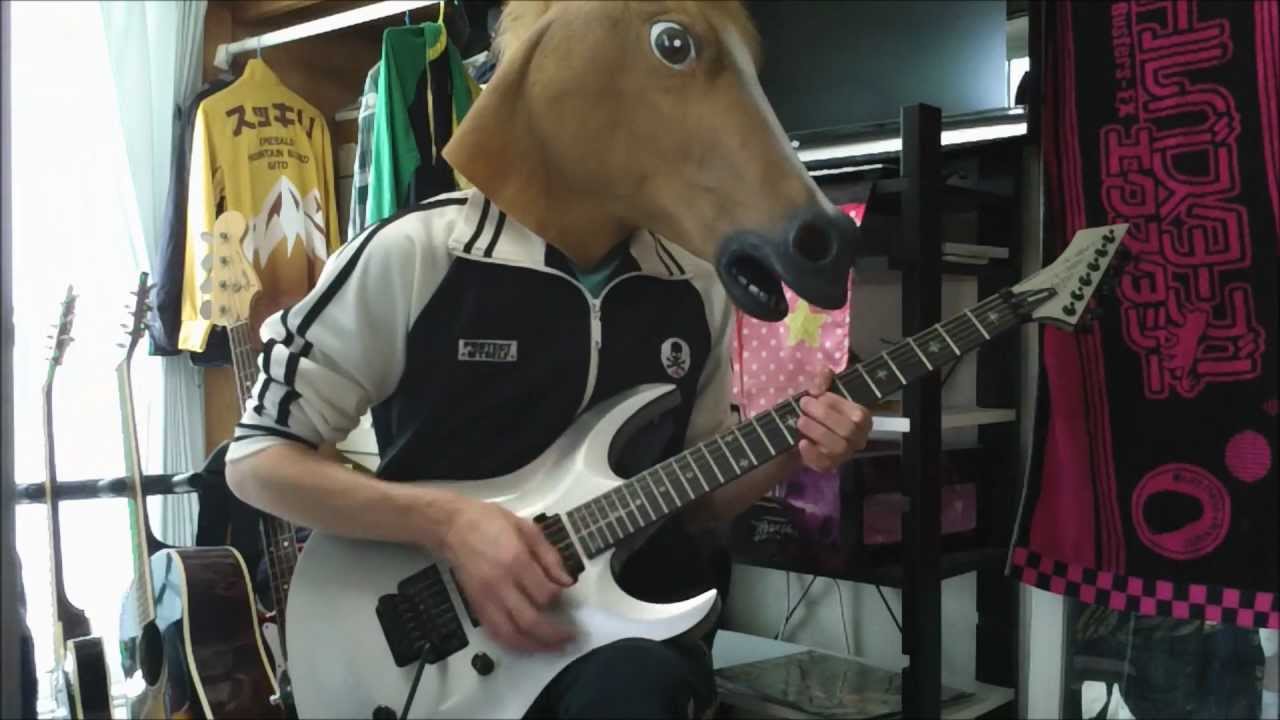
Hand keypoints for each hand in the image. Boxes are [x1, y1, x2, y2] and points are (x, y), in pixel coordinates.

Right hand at [438, 497, 574, 652]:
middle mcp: (500, 585)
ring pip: (512, 635)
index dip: (561, 598)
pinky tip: (528, 646)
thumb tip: (567, 581)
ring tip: (554, 648)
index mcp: (516, 561)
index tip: (566, 595)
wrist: (452, 527)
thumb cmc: (490, 522)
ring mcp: (486, 599)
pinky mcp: (476, 607)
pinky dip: (513, 645)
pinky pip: (496, 634)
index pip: (545, 593)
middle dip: (555, 634)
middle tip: (571, 637)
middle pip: (531, 621)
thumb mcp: (527, 527)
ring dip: (536, 646)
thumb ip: (549, 556)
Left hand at [794, 367, 872, 471]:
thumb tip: (823, 376)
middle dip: (824, 415)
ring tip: (800, 421)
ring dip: (816, 431)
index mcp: (862, 419)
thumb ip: (823, 381)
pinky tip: (801, 442)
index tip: (815, 394)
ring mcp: (845, 455)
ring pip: (837, 447)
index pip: (857, 413)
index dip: (836, 403)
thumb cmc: (816, 410)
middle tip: (804, 404)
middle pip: (848, 430)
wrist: (798, 434)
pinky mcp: (829, 466)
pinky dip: (812, 453)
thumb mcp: (819, 392)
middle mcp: (858, 439)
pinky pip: (824, 463)